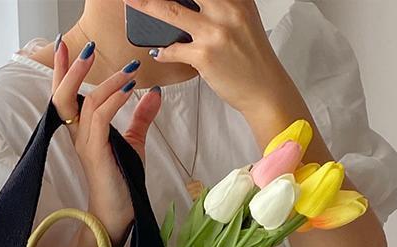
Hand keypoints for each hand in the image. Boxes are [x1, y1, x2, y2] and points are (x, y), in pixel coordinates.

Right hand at [52, 38, 161, 246]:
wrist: (118, 215)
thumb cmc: (122, 182)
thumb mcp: (134, 144)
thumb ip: (140, 118)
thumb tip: (153, 93)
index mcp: (82, 132)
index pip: (67, 96)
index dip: (65, 71)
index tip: (65, 46)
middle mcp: (78, 136)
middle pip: (63, 96)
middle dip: (71, 69)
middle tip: (86, 47)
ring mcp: (86, 145)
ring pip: (86, 103)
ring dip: (108, 81)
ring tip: (129, 69)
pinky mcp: (97, 154)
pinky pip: (101, 120)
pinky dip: (116, 100)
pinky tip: (130, 89)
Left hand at [123, 0, 297, 115]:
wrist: (264, 88)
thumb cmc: (252, 58)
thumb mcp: (242, 20)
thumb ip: (221, 7)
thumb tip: (192, 4)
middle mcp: (227, 9)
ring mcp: (215, 32)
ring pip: (171, 12)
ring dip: (147, 5)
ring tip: (132, 1)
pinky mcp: (204, 56)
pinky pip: (174, 50)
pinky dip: (164, 52)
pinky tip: (160, 52)